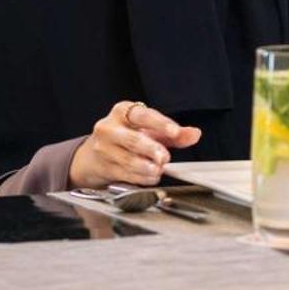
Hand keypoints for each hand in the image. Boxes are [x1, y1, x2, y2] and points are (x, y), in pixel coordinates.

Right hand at [69, 101, 202, 188]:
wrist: (94, 154)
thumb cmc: (128, 136)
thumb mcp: (150, 129)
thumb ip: (174, 133)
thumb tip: (194, 134)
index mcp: (122, 112)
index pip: (143, 115)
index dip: (160, 124)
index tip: (174, 132)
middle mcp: (109, 128)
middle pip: (133, 139)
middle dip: (152, 150)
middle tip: (165, 157)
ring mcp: (103, 148)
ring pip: (128, 159)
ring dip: (147, 167)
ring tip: (159, 169)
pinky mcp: (102, 167)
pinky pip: (124, 174)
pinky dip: (141, 177)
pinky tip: (151, 177)